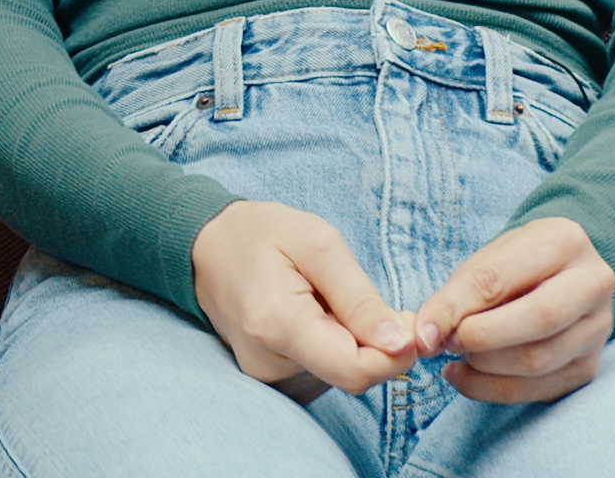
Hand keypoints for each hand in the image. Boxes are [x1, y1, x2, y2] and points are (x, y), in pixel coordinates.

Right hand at [188, 200, 422, 400]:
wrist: (206, 247)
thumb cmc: (262, 235)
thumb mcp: (318, 244)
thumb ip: (360, 298)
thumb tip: (401, 344)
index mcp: (278, 325)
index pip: (357, 371)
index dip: (395, 354)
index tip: (409, 322)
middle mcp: (268, 364)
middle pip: (352, 374)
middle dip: (374, 342)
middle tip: (359, 295)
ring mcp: (266, 377)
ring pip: (340, 374)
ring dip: (352, 342)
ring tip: (325, 300)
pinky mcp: (271, 379)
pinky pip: (323, 373)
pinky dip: (333, 347)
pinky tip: (314, 316)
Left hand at [410, 216, 614, 404]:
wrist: (562, 277)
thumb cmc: (517, 265)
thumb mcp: (487, 261)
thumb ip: (458, 294)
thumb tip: (425, 338)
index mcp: (564, 241)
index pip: (502, 277)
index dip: (456, 308)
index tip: (424, 332)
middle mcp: (593, 284)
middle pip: (538, 319)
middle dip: (481, 338)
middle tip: (446, 343)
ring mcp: (597, 329)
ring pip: (539, 360)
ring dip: (484, 366)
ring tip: (455, 356)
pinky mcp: (589, 365)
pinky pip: (538, 389)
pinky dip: (493, 389)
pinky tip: (467, 376)